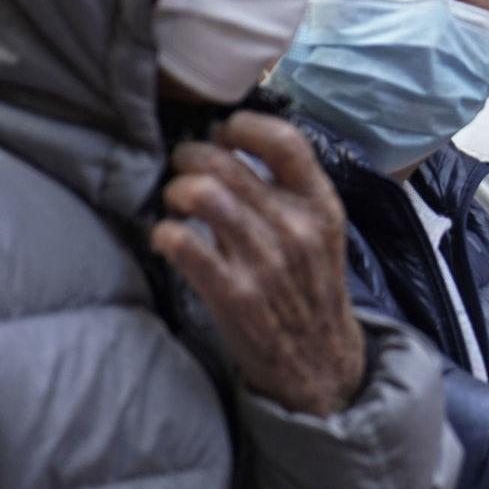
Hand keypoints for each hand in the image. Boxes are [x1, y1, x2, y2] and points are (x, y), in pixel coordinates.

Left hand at [150, 112, 364, 416]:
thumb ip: (288, 191)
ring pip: (202, 195)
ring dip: (176, 191)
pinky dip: (165, 233)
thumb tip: (230, 146)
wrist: (319, 363)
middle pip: (225, 161)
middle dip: (189, 156)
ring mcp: (266, 263)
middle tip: (182, 169)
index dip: (242, 125)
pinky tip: (167, 239)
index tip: (222, 133)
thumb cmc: (309, 289)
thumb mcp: (320, 233)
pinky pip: (183, 244)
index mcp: (322, 206)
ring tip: (176, 202)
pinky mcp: (235, 294)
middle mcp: (297, 229)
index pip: (285, 140)